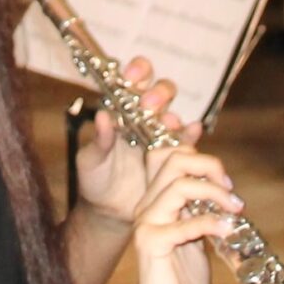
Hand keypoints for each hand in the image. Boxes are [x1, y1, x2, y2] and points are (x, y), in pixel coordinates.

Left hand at [73, 57, 189, 221]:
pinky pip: (187, 142)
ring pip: (174, 114)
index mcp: (121, 111)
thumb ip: (98, 140)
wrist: (110, 212)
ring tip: (168, 122)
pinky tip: (193, 131)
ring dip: (172, 114)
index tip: (131, 76)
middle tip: (149, 104)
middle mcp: (144, 118)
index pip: (132, 81)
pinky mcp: (175, 157)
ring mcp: (161, 136)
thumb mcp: (90, 161)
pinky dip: (192, 134)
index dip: (136, 72)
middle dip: (157, 92)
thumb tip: (102, 115)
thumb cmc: (95, 180)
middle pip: (160, 92)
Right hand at [110, 148, 240, 283]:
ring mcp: (147, 223)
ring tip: (234, 209)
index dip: (198, 155)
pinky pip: (185, 222)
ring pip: (179, 185)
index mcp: (156, 200)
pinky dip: (212, 223)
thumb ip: (201, 211)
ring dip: (215, 193)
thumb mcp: (196, 236)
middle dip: (209, 167)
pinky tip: (226, 231)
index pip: (168, 155)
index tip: (224, 178)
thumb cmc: (181, 281)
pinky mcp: (152, 243)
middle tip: (230, 189)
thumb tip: (223, 189)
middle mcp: (147, 206)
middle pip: (174, 160)